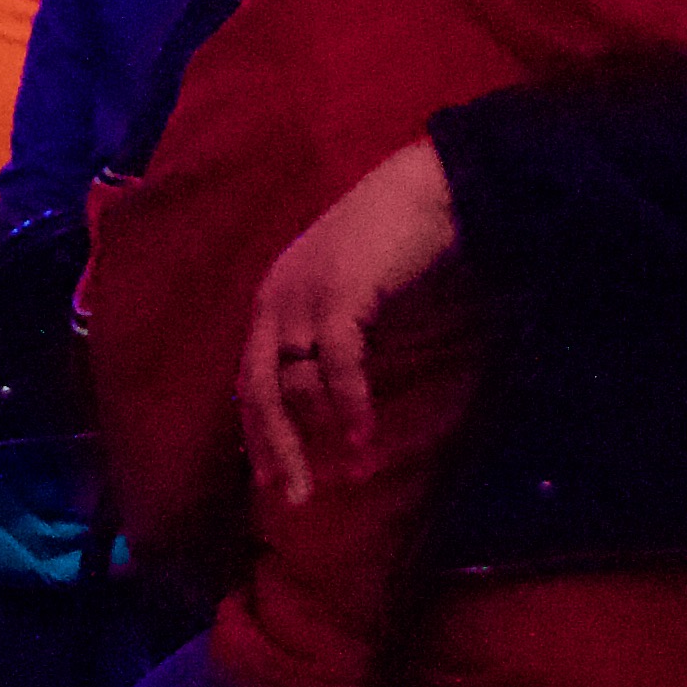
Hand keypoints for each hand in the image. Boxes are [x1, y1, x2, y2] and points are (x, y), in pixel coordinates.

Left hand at [237, 139, 458, 508]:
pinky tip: (363, 438)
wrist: (433, 187)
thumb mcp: (355, 300)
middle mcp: (275, 299)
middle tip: (293, 499)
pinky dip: (348, 402)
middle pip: (257, 389)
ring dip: (312, 436)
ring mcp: (302, 293)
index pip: (253, 379)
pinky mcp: (340, 291)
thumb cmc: (400, 245)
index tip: (270, 480)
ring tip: (342, 480)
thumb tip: (332, 401)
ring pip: (287, 381)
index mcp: (274, 302)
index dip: (259, 432)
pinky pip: (337, 360)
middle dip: (273, 448)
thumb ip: (335, 342)